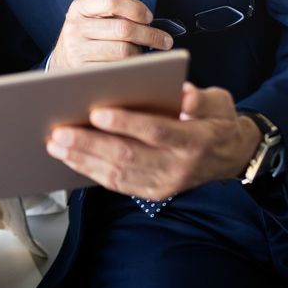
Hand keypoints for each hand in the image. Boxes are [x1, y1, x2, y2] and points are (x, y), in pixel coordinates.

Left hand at [45, 82, 261, 199]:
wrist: (232, 157)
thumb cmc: (218, 121)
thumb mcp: (220, 102)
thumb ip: (202, 98)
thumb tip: (183, 94)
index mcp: (194, 140)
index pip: (156, 131)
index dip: (126, 123)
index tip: (96, 112)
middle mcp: (177, 166)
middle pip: (128, 156)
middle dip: (89, 144)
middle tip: (59, 132)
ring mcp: (164, 184)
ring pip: (118, 174)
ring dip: (83, 160)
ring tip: (55, 145)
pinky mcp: (153, 192)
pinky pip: (118, 184)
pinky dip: (91, 172)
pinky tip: (70, 159)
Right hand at [49, 0, 173, 69]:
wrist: (61, 62)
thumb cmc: (86, 37)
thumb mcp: (92, 17)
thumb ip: (115, 13)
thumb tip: (150, 20)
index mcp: (79, 7)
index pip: (112, 0)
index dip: (136, 8)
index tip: (150, 17)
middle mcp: (75, 27)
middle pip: (123, 28)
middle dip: (150, 34)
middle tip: (165, 40)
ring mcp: (77, 50)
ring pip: (123, 51)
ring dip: (140, 53)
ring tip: (142, 53)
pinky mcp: (83, 71)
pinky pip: (118, 70)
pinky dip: (131, 68)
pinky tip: (135, 67)